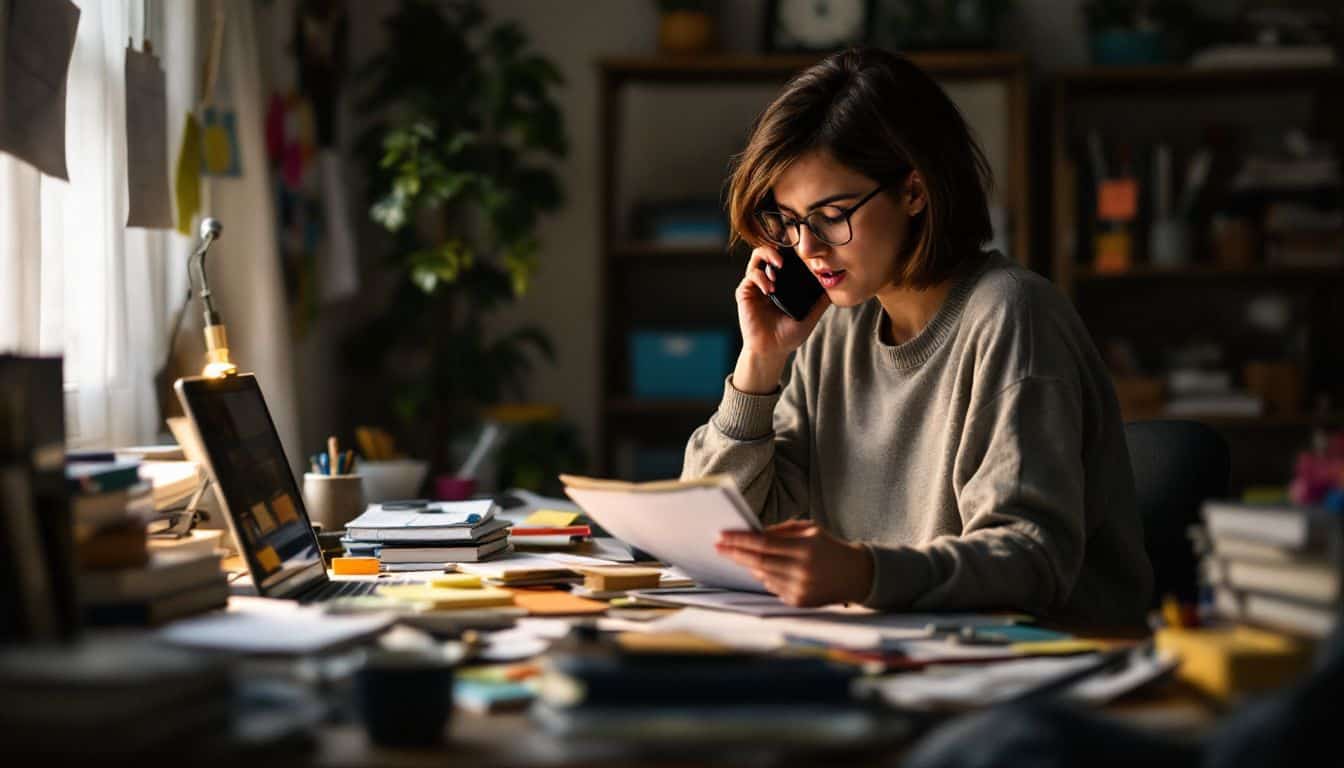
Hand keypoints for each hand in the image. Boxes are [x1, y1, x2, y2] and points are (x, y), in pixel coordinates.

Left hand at [715, 520, 873, 606]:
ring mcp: (800, 588)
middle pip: (758, 562)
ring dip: (750, 565)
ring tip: (742, 555)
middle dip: (735, 553)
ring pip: (763, 576)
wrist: (856, 575)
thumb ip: (781, 531)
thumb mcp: (810, 530)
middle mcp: (802, 570)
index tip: (722, 536)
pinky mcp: (799, 602)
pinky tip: (766, 569)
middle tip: (718, 546)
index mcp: (805, 548)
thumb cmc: (829, 547)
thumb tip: (752, 534)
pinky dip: (765, 577)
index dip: (740, 540)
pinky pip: (772, 588)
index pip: (763, 544)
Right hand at [735, 246, 830, 369]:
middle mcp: (769, 279)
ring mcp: (756, 284)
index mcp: (784, 282)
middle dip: (779, 247)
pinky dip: (761, 277)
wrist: (772, 349)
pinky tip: (770, 289)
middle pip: (771, 249)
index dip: (793, 250)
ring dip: (769, 256)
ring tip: (779, 266)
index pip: (787, 256)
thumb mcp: (811, 314)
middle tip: (789, 255)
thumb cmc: (790, 334)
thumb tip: (835, 284)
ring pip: (758, 256)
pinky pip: (751, 274)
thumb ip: (821, 300)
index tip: (803, 250)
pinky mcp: (745, 291)